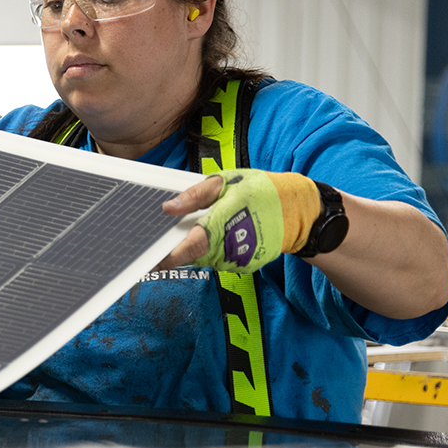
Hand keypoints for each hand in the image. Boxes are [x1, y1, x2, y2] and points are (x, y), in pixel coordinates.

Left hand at [156, 169, 318, 273]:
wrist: (299, 212)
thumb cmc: (263, 192)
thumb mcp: (226, 182)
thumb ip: (195, 195)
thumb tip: (168, 207)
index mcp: (221, 226)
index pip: (187, 249)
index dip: (165, 257)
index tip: (148, 260)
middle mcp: (229, 248)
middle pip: (191, 255)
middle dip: (177, 247)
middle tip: (166, 234)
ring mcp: (238, 260)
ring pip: (204, 258)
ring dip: (197, 246)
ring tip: (204, 225)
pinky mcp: (245, 265)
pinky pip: (220, 259)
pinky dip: (213, 248)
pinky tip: (220, 232)